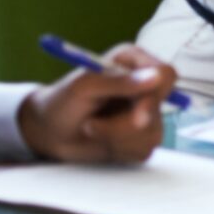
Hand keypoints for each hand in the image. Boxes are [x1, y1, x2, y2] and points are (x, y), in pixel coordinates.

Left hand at [16, 44, 176, 163]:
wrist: (48, 133)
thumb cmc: (61, 101)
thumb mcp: (85, 87)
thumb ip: (121, 82)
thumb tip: (156, 77)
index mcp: (133, 63)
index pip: (166, 74)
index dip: (156, 96)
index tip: (138, 116)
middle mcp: (143, 86)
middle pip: (159, 108)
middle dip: (125, 125)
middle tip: (94, 128)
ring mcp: (143, 112)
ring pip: (152, 134)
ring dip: (116, 138)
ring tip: (91, 128)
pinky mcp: (140, 136)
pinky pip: (144, 150)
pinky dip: (118, 150)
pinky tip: (100, 140)